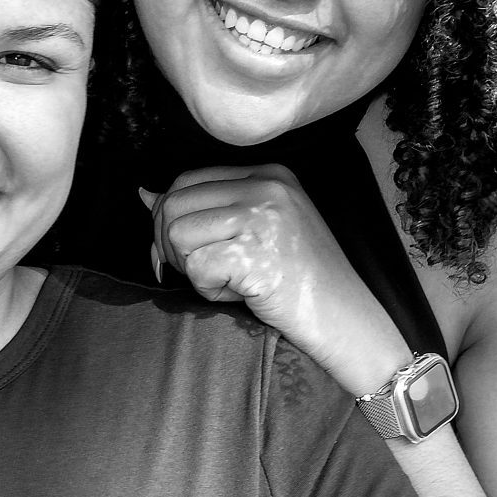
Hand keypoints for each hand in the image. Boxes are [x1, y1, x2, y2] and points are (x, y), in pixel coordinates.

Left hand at [140, 164, 401, 367]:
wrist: (351, 324)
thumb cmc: (302, 284)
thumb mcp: (257, 231)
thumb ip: (208, 209)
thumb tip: (144, 195)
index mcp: (268, 173)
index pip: (187, 180)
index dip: (169, 219)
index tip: (176, 254)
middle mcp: (266, 186)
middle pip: (175, 204)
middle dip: (171, 246)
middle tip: (201, 275)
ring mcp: (263, 216)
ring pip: (178, 235)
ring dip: (193, 270)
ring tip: (230, 283)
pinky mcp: (256, 252)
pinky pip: (196, 268)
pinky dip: (209, 291)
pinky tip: (242, 295)